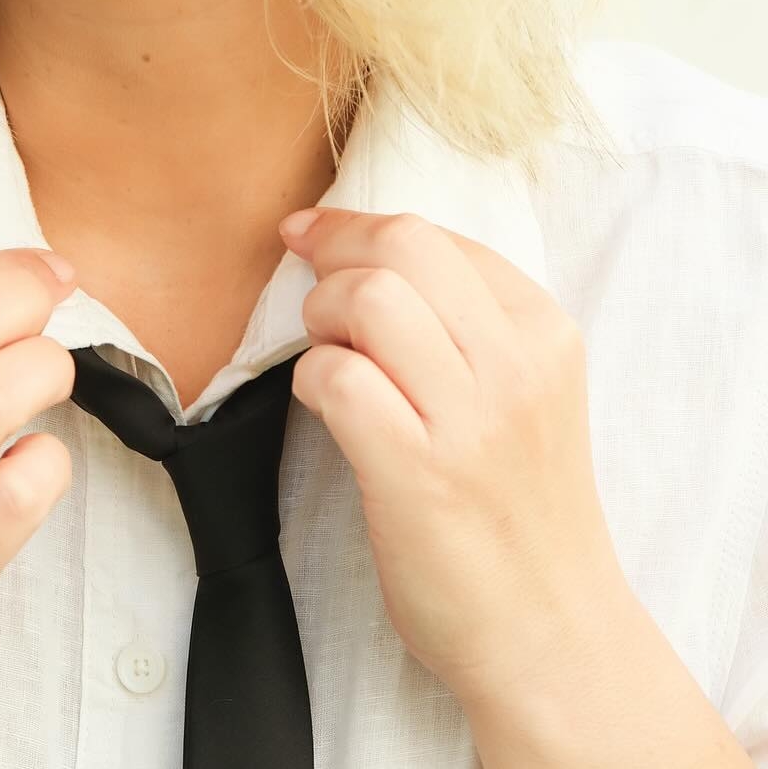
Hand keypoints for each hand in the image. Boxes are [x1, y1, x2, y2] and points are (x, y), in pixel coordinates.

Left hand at [278, 206, 631, 709]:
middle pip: (402, 245)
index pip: (437, 235)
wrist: (551, 634)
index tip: (314, 232)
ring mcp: (470, 418)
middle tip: (308, 281)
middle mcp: (515, 364)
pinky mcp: (418, 472)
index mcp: (544, 332)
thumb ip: (467, 323)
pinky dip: (312, 381)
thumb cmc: (519, 511)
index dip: (358, 225)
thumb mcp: (526, 393)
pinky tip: (326, 407)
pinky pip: (336, 378)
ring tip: (329, 356)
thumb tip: (363, 252)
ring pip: (367, 298)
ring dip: (322, 317)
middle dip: (335, 249)